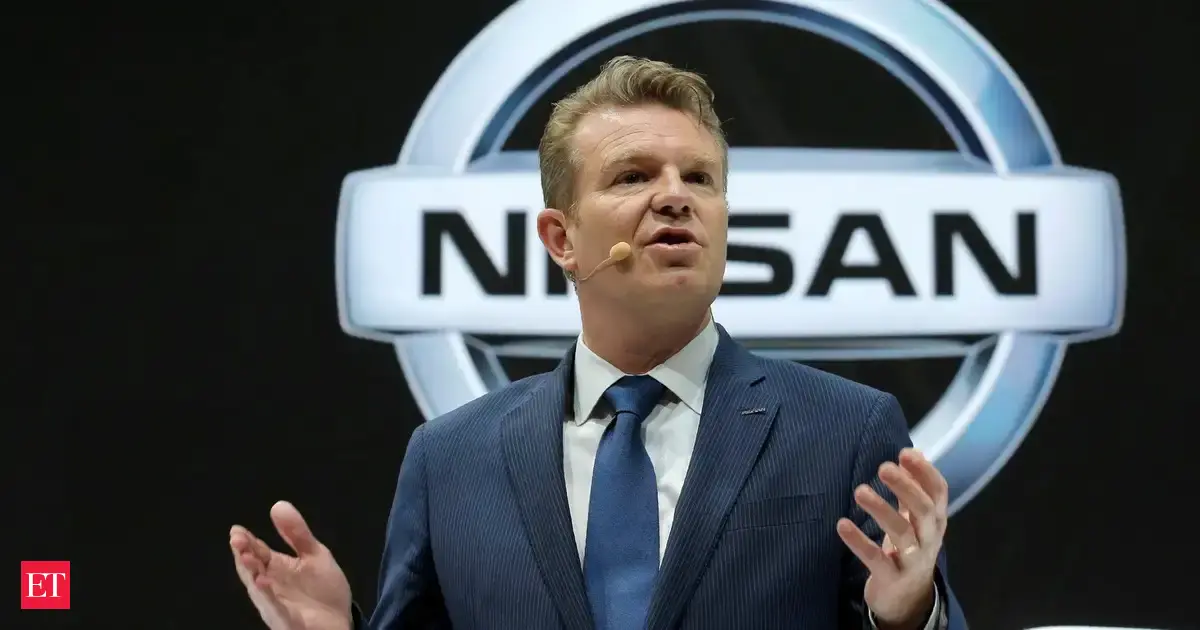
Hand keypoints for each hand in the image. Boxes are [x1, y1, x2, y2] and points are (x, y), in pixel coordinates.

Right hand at [230, 501, 352, 629]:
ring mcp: (275, 604)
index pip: (258, 552)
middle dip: (244, 554)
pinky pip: (275, 608)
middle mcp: (270, 585)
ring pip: (259, 588)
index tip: (237, 529)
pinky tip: (264, 582)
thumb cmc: (324, 589)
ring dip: (252, 573)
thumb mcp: (314, 555)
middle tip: (237, 539)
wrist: (340, 621)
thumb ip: (297, 533)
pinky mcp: (286, 619)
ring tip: (246, 557)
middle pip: (253, 568)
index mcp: (276, 568)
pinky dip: (268, 596)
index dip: (247, 541)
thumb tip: (278, 504)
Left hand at [836, 448, 948, 628]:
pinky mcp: (892, 578)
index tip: (905, 453)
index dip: (925, 472)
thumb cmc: (909, 549)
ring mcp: (912, 560)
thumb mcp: (916, 520)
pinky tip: (842, 525)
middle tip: (883, 466)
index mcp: (935, 521)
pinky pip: (876, 559)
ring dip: (881, 510)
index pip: (939, 493)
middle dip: (905, 487)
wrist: (908, 601)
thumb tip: (914, 451)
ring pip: (901, 533)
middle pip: (923, 510)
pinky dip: (860, 542)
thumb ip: (913, 488)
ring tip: (860, 491)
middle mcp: (929, 539)